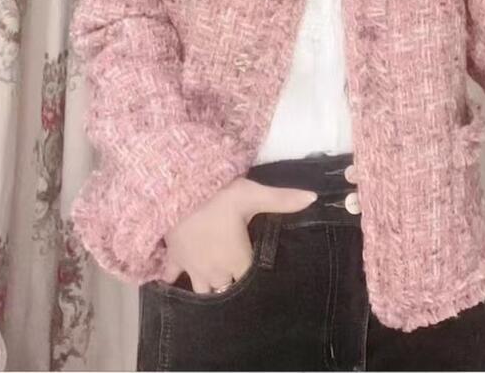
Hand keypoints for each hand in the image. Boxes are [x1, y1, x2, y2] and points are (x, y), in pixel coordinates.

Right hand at [160, 177, 316, 292]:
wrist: (177, 192)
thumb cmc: (218, 195)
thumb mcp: (253, 194)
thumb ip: (283, 199)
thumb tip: (314, 198)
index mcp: (238, 260)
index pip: (253, 280)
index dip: (260, 281)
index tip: (267, 281)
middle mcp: (217, 272)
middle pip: (229, 289)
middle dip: (235, 289)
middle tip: (242, 284)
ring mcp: (193, 268)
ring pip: (203, 292)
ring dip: (210, 290)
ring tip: (216, 289)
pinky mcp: (174, 259)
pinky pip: (170, 278)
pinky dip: (172, 281)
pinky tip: (172, 286)